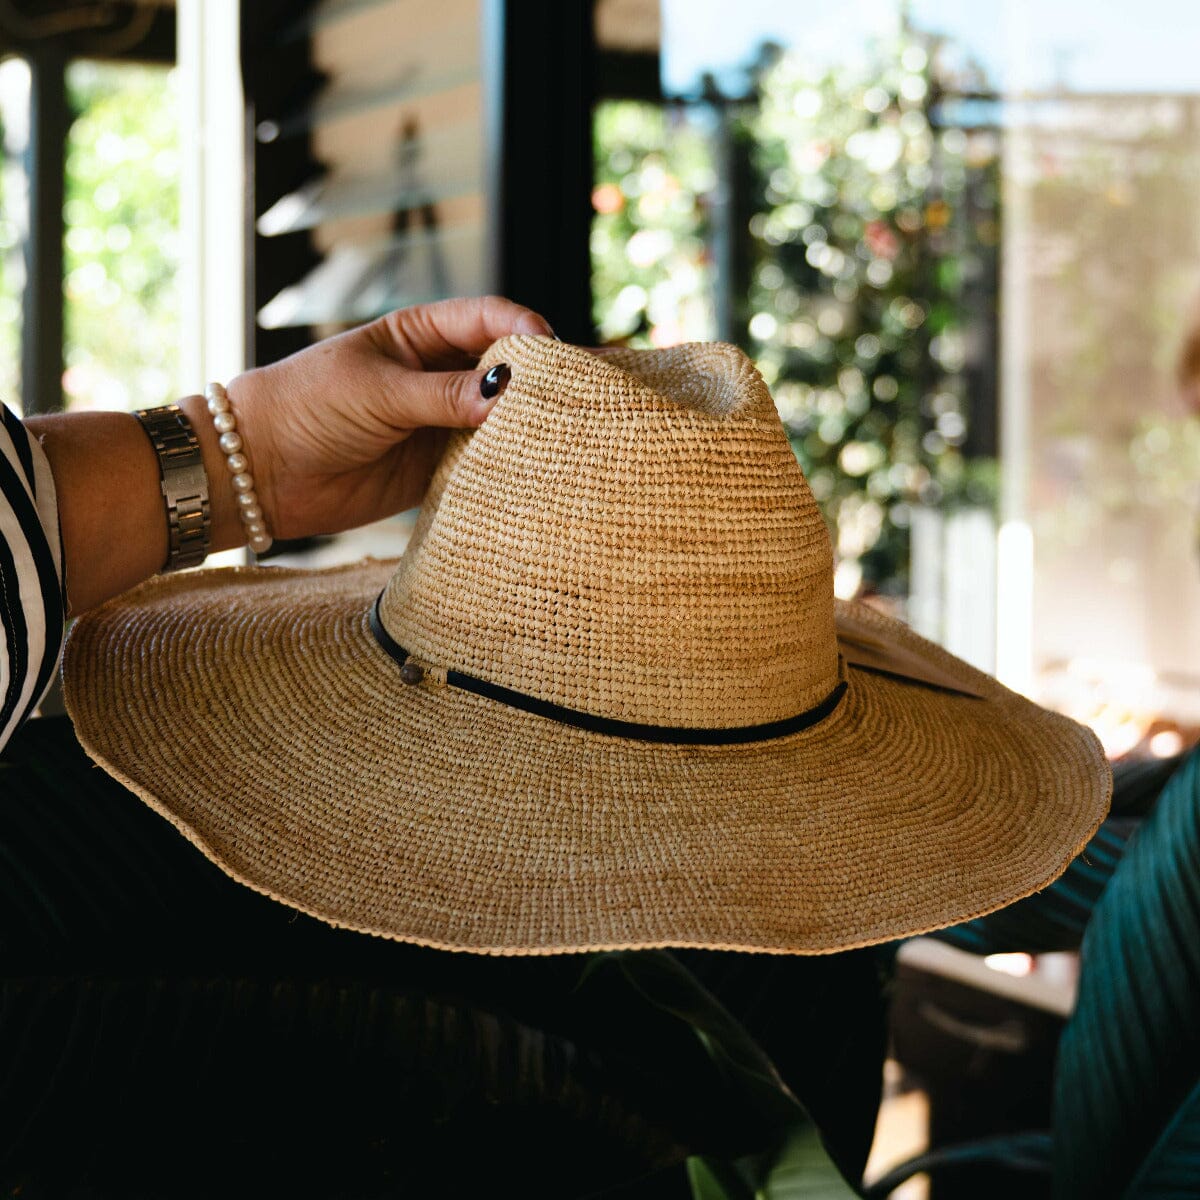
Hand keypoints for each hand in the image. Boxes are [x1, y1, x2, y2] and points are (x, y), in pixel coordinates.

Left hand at [182, 295, 552, 546]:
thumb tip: (507, 390)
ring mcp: (441, 422)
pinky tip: (537, 464)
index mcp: (420, 334)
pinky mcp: (438, 468)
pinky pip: (485, 461)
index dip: (522, 329)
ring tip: (570, 429)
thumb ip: (443, 394)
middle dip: (539, 376)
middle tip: (579, 389)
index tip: (550, 347)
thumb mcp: (377, 392)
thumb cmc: (307, 407)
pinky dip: (510, 463)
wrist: (261, 471)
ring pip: (501, 417)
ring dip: (529, 423)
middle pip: (504, 368)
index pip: (486, 319)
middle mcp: (438, 374)